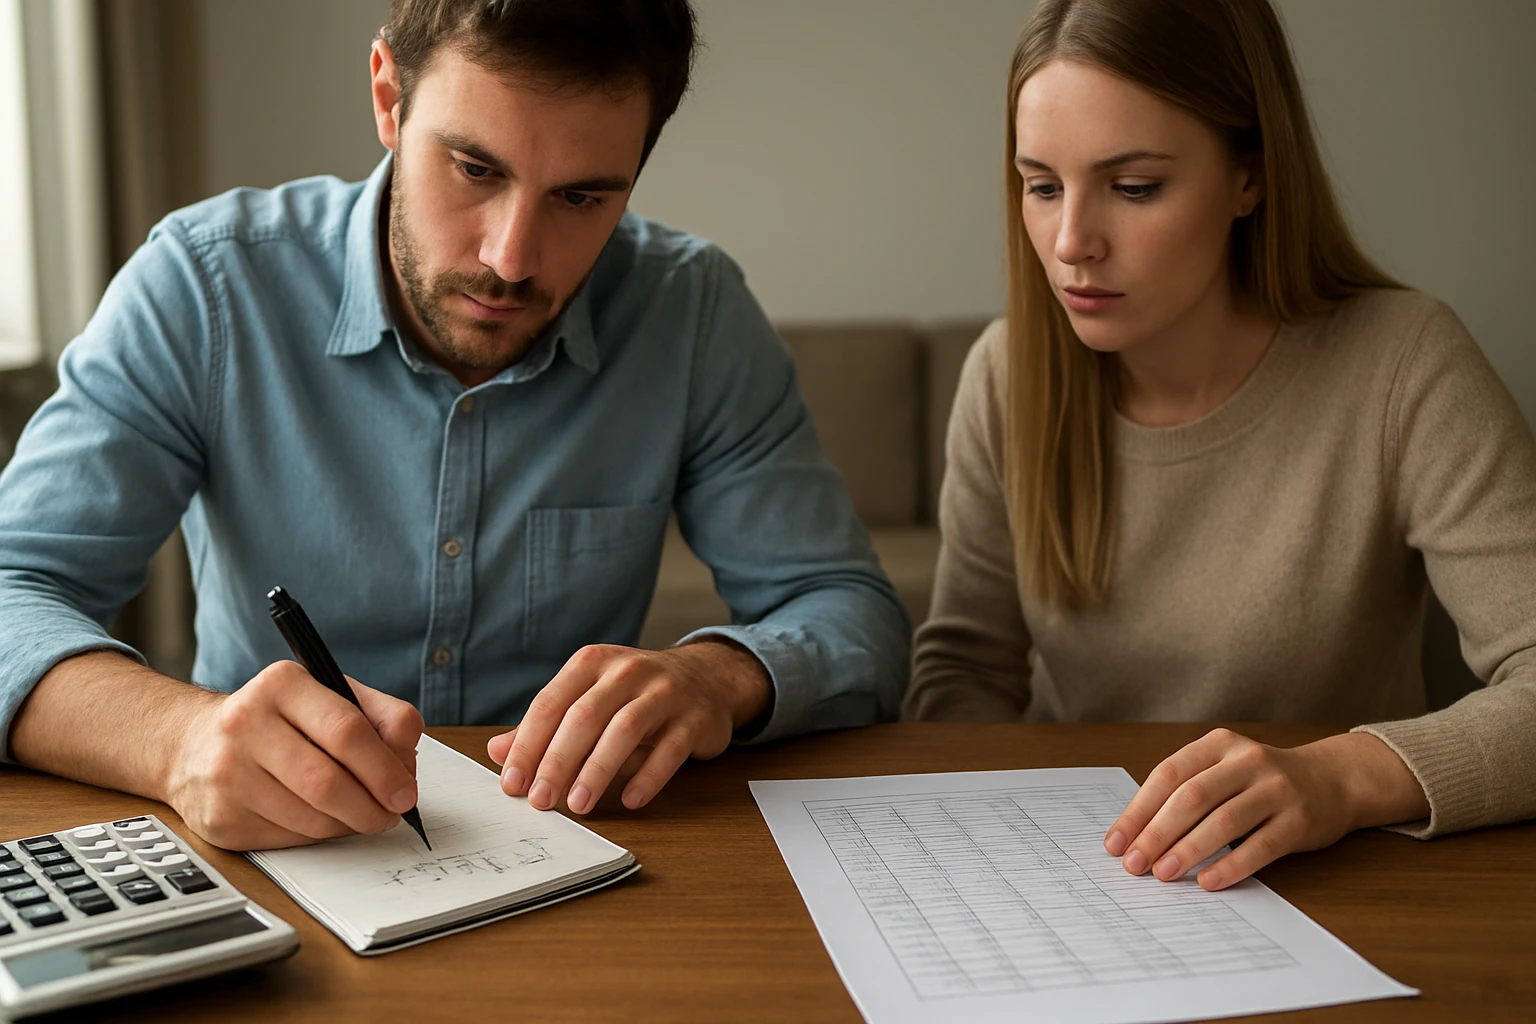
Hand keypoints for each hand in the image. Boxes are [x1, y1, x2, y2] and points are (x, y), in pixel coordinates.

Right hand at [164, 661, 424, 849]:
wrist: (193, 743)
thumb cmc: (278, 720)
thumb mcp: (331, 696)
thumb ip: (383, 717)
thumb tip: (407, 761)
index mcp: (282, 685)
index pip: (346, 730)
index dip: (385, 768)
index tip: (406, 792)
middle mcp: (246, 724)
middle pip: (328, 781)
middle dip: (372, 806)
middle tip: (391, 813)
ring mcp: (227, 774)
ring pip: (312, 818)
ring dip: (349, 824)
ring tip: (360, 815)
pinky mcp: (221, 818)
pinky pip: (290, 839)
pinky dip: (318, 835)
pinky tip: (320, 818)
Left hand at [487, 641, 771, 813]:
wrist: (708, 677)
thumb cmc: (637, 693)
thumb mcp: (590, 697)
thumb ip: (547, 725)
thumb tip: (498, 752)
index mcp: (592, 663)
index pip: (551, 703)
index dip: (528, 744)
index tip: (512, 782)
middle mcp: (627, 671)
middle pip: (584, 717)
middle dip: (557, 762)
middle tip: (540, 801)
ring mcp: (665, 691)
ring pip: (624, 730)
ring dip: (597, 770)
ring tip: (579, 805)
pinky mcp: (695, 717)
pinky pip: (670, 748)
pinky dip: (648, 776)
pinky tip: (630, 800)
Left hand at [1104, 728, 1428, 890]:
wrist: (1332, 780)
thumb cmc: (1259, 781)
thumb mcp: (1222, 769)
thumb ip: (1185, 791)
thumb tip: (1135, 834)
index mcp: (1218, 744)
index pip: (1168, 775)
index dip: (1139, 810)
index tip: (1116, 842)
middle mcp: (1247, 760)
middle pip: (1192, 797)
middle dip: (1157, 833)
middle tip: (1135, 865)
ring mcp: (1276, 789)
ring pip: (1224, 821)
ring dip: (1189, 850)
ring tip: (1164, 874)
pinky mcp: (1299, 820)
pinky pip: (1260, 846)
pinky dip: (1231, 866)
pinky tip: (1208, 881)